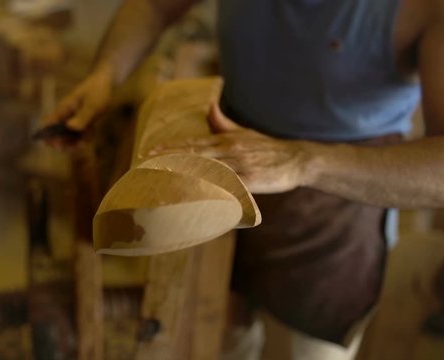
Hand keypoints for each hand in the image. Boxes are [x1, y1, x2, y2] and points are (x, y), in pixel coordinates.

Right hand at [39, 65, 113, 147]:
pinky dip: (86, 136)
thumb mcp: (92, 105)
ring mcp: (74, 117)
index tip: (54, 145)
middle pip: (58, 133)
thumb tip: (70, 128)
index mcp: (63, 109)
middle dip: (64, 143)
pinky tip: (93, 131)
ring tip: (84, 143)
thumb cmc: (98, 90)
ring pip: (70, 135)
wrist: (107, 81)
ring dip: (76, 141)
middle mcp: (66, 114)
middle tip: (75, 147)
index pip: (48, 124)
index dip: (47, 136)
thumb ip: (82, 117)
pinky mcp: (83, 119)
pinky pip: (81, 132)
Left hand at [150, 103, 314, 193]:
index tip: (149, 152)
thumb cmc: (266, 148)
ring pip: (206, 170)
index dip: (170, 148)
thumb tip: (209, 106)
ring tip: (161, 179)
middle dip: (168, 159)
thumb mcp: (244, 132)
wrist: (298, 159)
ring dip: (183, 174)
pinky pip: (226, 187)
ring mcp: (241, 166)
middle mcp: (231, 151)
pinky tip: (194, 195)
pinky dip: (210, 190)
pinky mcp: (251, 182)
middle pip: (194, 155)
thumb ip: (222, 123)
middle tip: (146, 163)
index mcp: (227, 139)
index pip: (192, 144)